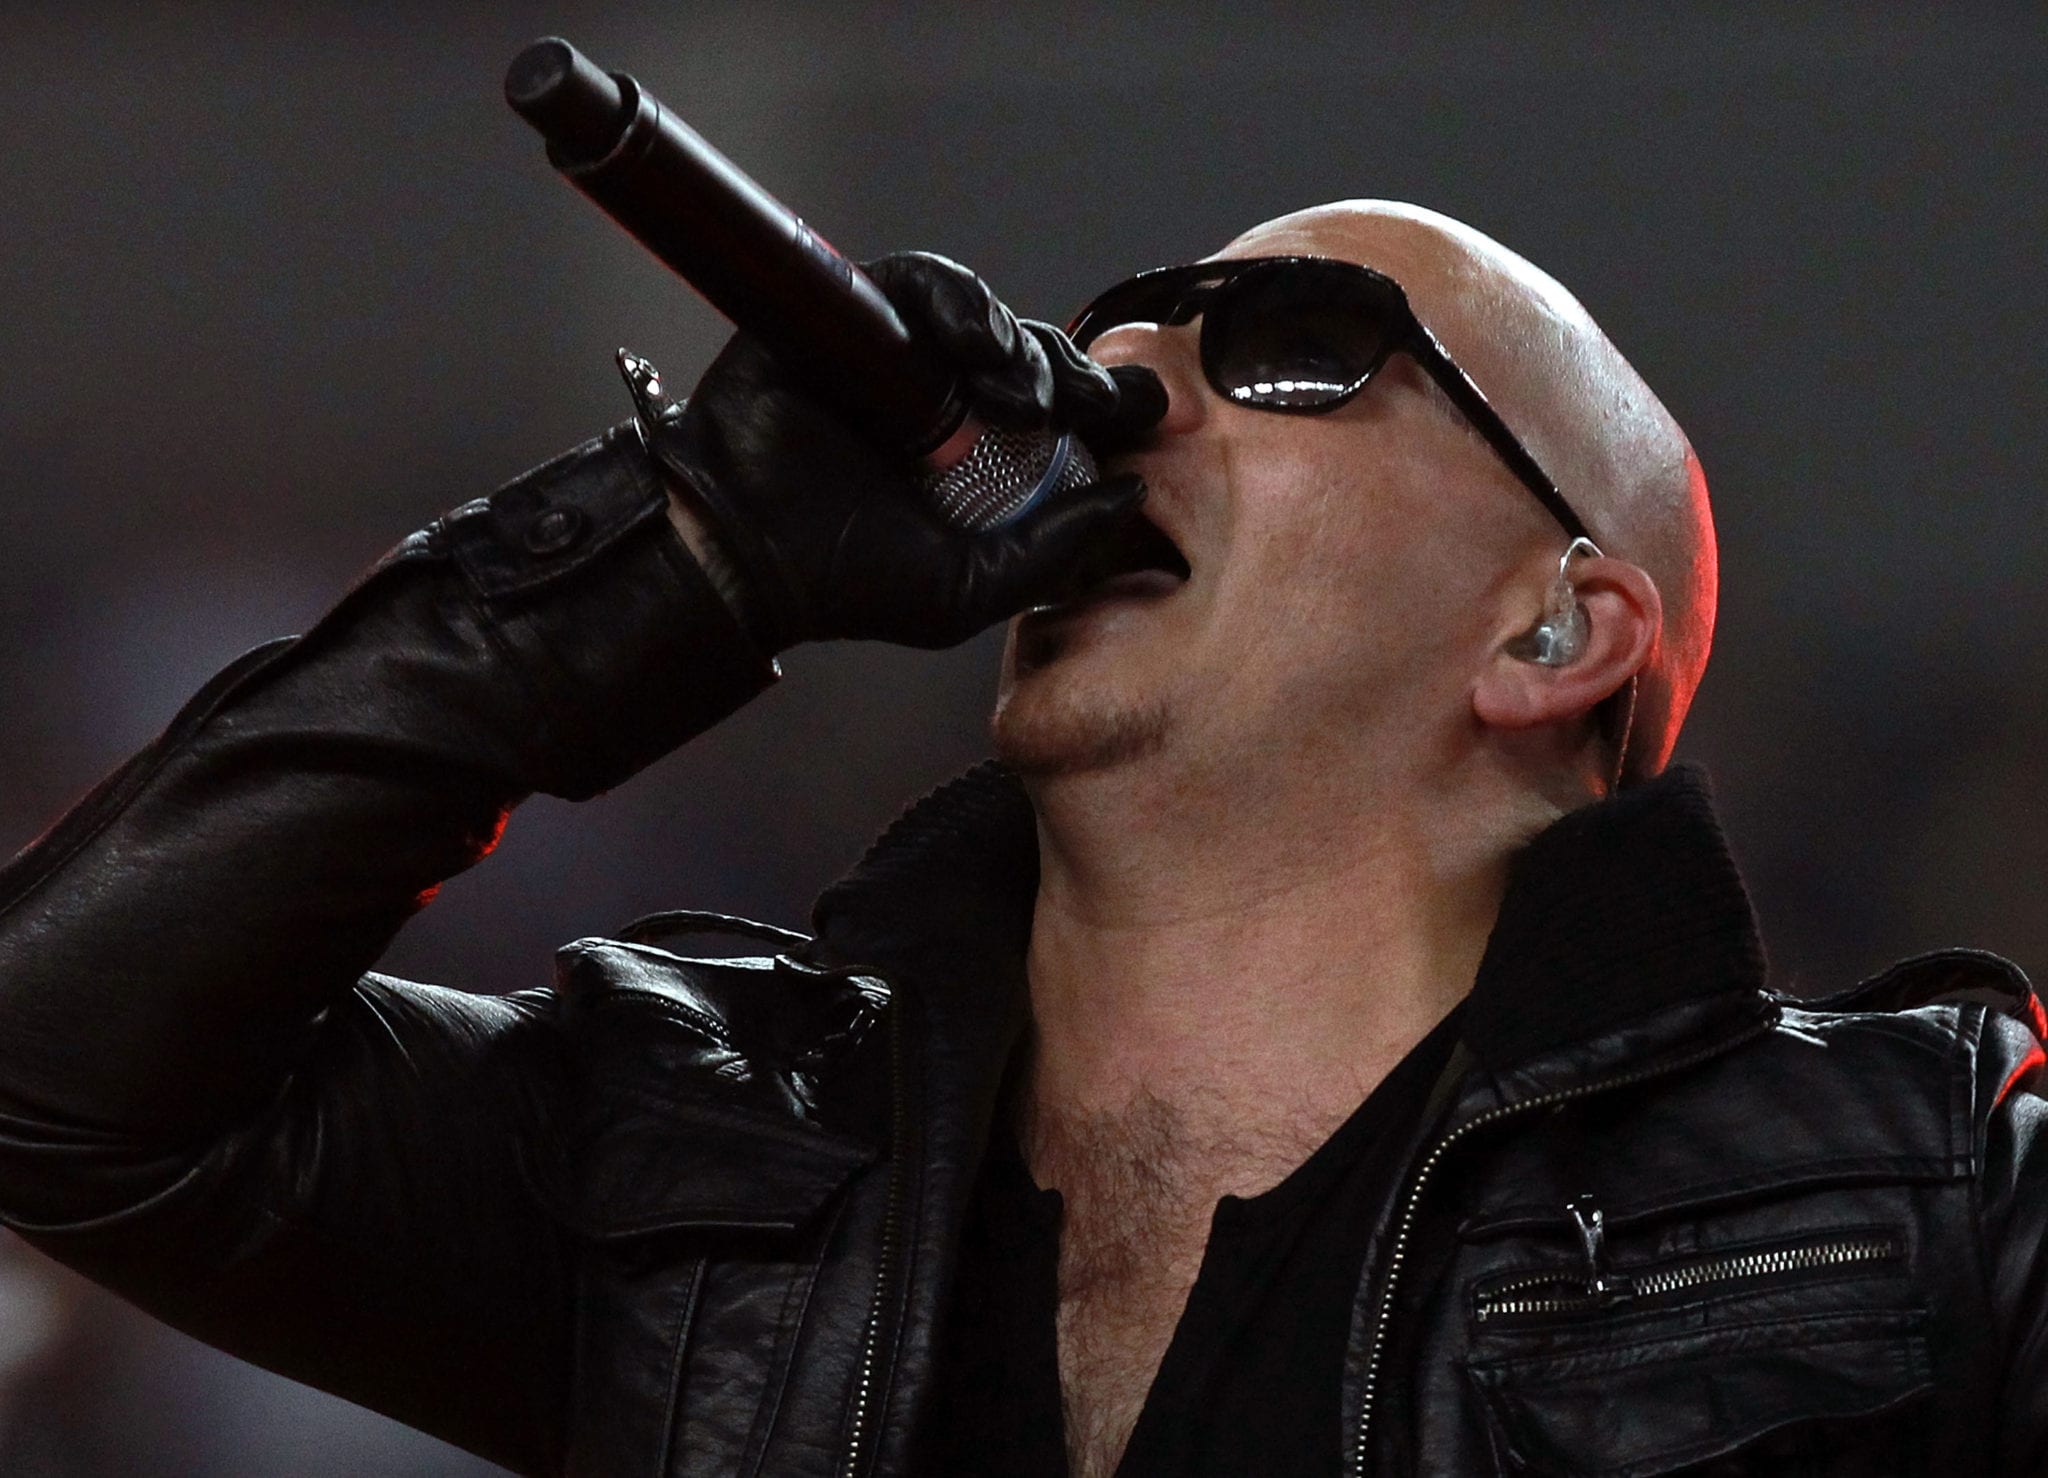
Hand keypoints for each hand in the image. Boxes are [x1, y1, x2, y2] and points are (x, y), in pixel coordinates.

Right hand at [637, 251, 1166, 650]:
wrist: (746, 554)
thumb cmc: (845, 582)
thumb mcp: (972, 586)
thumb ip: (1053, 549)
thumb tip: (1129, 495)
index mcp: (983, 460)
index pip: (1065, 415)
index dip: (1114, 405)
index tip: (1161, 412)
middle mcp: (948, 402)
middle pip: (1038, 357)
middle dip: (1074, 378)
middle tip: (1084, 406)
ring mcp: (904, 357)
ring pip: (988, 317)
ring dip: (1018, 344)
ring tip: (1019, 391)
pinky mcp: (858, 316)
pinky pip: (925, 283)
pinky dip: (959, 301)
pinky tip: (972, 343)